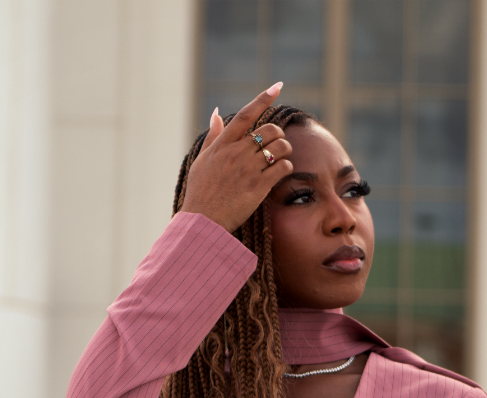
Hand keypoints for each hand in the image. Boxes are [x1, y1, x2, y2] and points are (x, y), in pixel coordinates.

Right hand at [178, 83, 293, 233]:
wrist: (202, 222)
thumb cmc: (200, 193)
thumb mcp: (201, 161)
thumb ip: (212, 137)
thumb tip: (216, 113)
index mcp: (221, 146)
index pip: (245, 115)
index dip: (263, 98)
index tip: (278, 86)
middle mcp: (235, 154)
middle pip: (269, 131)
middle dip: (278, 136)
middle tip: (277, 145)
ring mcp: (247, 170)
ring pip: (280, 148)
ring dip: (285, 151)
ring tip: (281, 159)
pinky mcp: (258, 187)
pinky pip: (282, 168)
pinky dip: (286, 167)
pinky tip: (281, 173)